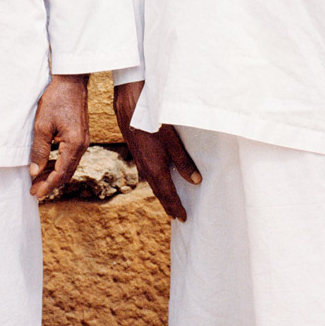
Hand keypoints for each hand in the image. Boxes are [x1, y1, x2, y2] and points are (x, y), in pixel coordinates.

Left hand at [29, 73, 89, 199]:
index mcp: (74, 144)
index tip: (36, 194)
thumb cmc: (56, 100)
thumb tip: (34, 172)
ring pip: (68, 166)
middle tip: (34, 191)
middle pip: (66, 173)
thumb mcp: (42, 125)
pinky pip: (69, 156)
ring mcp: (82, 141)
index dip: (48, 185)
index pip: (61, 173)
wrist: (71, 82)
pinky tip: (47, 165)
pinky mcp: (79, 136)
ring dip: (53, 174)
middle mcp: (82, 145)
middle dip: (50, 183)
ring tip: (37, 181)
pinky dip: (58, 164)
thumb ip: (39, 150)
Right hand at [115, 80, 200, 220]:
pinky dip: (156, 182)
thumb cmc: (152, 122)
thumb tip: (196, 182)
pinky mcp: (138, 152)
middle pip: (159, 192)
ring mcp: (140, 161)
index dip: (176, 207)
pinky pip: (148, 174)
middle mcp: (146, 169)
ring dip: (162, 194)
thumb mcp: (172, 142)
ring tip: (169, 202)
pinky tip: (159, 179)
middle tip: (177, 216)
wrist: (128, 107)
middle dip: (169, 205)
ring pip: (153, 183)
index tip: (184, 218)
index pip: (168, 195)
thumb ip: (184, 162)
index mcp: (155, 170)